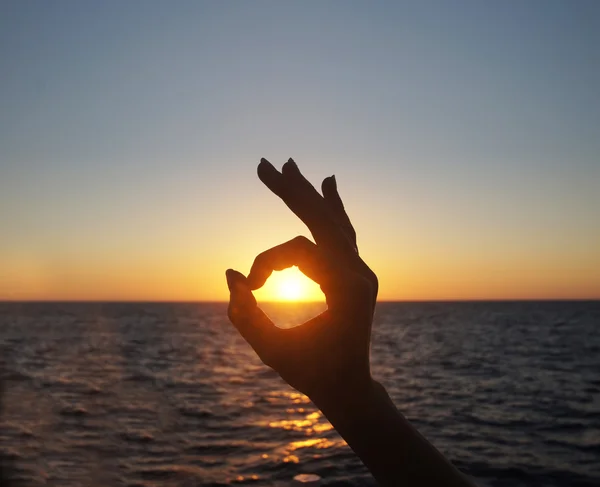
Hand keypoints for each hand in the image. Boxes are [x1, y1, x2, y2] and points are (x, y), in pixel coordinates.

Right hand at [226, 158, 377, 405]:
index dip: (265, 263)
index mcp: (346, 288)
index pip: (298, 251)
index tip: (248, 287)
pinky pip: (341, 233)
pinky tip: (329, 185)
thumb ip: (244, 316)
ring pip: (333, 221)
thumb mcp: (271, 352)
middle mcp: (360, 272)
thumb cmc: (311, 375)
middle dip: (291, 192)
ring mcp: (362, 270)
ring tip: (291, 166)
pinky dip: (331, 209)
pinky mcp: (356, 272)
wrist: (350, 388)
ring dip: (308, 195)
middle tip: (264, 164)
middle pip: (322, 219)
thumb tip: (230, 272)